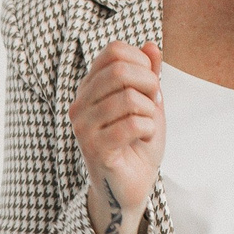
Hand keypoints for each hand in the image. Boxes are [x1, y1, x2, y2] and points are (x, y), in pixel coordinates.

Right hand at [70, 42, 163, 233]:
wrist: (132, 188)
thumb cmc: (138, 145)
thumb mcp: (148, 103)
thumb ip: (149, 75)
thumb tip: (151, 45)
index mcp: (89, 88)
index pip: (114, 51)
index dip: (141, 62)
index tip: (149, 85)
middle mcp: (79, 104)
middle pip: (120, 69)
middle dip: (149, 84)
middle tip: (154, 104)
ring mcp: (83, 127)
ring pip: (128, 97)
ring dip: (150, 112)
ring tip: (147, 125)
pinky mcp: (95, 148)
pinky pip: (133, 124)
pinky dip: (149, 129)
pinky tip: (143, 139)